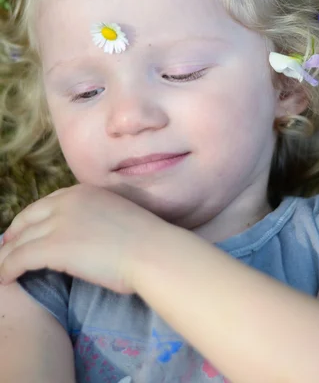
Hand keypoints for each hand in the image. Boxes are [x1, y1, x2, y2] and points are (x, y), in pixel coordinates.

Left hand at [0, 184, 164, 293]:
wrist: (152, 251)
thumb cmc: (147, 239)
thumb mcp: (119, 213)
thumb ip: (98, 215)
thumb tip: (91, 231)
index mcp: (84, 191)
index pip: (48, 203)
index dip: (33, 218)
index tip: (27, 231)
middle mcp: (67, 201)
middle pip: (29, 217)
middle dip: (15, 234)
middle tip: (7, 248)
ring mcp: (59, 222)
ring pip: (20, 240)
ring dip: (7, 255)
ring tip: (2, 267)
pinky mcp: (52, 247)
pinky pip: (19, 258)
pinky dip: (7, 269)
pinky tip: (5, 278)